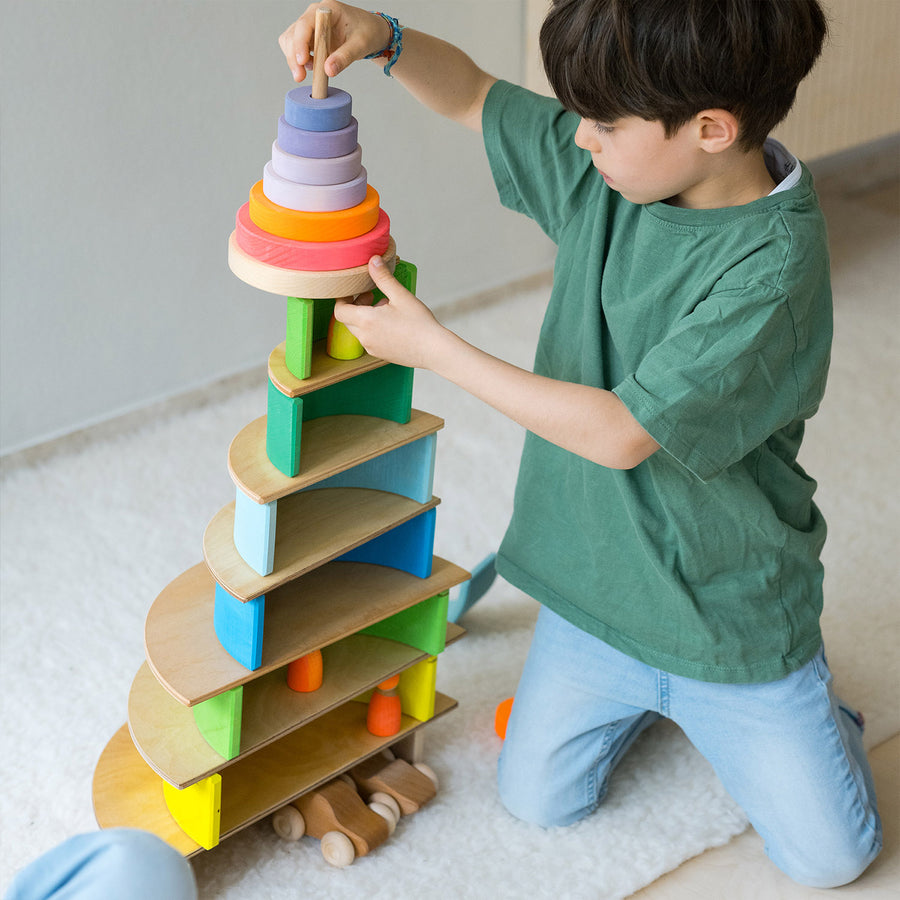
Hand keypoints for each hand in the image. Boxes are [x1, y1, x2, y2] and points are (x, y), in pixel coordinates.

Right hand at [278, 2, 392, 81]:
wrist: (372, 32)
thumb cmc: (368, 32)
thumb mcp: (360, 45)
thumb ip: (344, 57)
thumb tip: (328, 70)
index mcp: (327, 10)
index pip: (305, 24)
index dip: (300, 42)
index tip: (302, 61)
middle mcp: (314, 15)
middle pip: (293, 33)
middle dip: (293, 56)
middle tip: (300, 77)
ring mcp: (311, 27)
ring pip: (290, 41)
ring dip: (293, 60)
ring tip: (305, 74)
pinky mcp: (310, 38)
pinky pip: (296, 49)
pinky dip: (299, 61)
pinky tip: (311, 68)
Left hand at [334, 257, 448, 369]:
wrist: (434, 350)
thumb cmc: (420, 324)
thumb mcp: (401, 296)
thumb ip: (383, 278)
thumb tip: (373, 261)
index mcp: (366, 320)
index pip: (339, 310)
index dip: (343, 299)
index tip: (354, 290)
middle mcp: (364, 337)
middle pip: (347, 319)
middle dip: (356, 305)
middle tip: (372, 295)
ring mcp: (371, 347)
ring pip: (358, 330)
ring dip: (365, 317)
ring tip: (386, 309)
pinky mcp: (379, 354)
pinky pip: (368, 339)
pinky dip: (373, 329)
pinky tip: (391, 323)